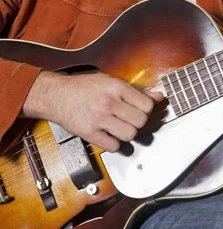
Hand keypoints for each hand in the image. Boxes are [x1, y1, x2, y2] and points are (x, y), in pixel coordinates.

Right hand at [22, 70, 163, 151]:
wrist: (56, 95)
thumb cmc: (84, 87)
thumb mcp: (111, 82)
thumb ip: (136, 91)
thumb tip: (159, 97)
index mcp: (117, 87)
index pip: (147, 105)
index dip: (146, 110)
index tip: (139, 111)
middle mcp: (109, 102)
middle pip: (141, 121)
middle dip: (138, 123)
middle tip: (129, 120)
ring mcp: (99, 118)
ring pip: (130, 135)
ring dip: (127, 134)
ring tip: (119, 127)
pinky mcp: (89, 133)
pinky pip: (114, 146)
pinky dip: (114, 143)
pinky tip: (109, 135)